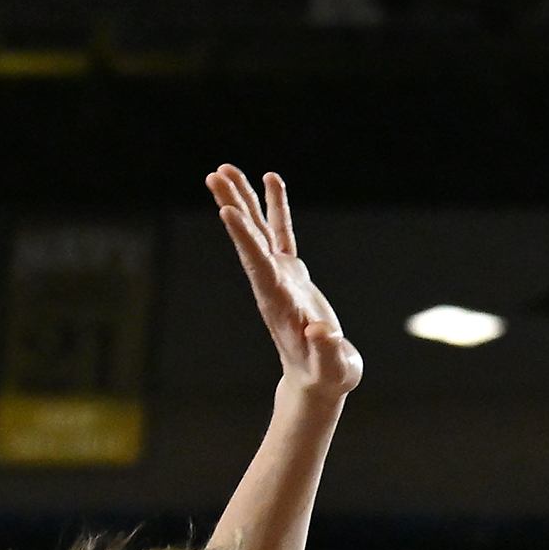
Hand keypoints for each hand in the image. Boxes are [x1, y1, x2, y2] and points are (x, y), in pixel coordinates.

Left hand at [208, 167, 364, 401]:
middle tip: (215, 175)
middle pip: (250, 241)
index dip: (245, 239)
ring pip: (259, 231)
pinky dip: (275, 207)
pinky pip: (281, 234)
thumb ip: (327, 351)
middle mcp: (273, 286)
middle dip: (233, 206)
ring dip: (243, 199)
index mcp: (280, 305)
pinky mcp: (293, 274)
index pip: (259, 266)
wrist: (317, 380)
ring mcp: (281, 278)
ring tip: (226, 169)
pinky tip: (271, 180)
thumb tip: (322, 331)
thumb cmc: (327, 375)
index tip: (227, 211)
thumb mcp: (333, 368)